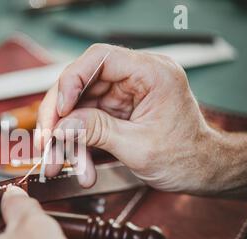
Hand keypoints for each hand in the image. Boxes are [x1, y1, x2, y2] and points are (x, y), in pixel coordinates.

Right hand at [35, 43, 246, 195]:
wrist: (201, 172)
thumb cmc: (186, 157)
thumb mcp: (138, 147)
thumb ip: (97, 132)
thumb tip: (62, 126)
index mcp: (151, 74)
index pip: (100, 58)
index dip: (72, 81)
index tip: (59, 109)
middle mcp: (135, 79)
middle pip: (81, 85)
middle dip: (59, 117)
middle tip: (46, 142)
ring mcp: (123, 96)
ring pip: (78, 108)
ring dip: (64, 138)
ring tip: (58, 163)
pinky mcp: (116, 112)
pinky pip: (86, 123)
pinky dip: (77, 145)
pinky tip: (80, 166)